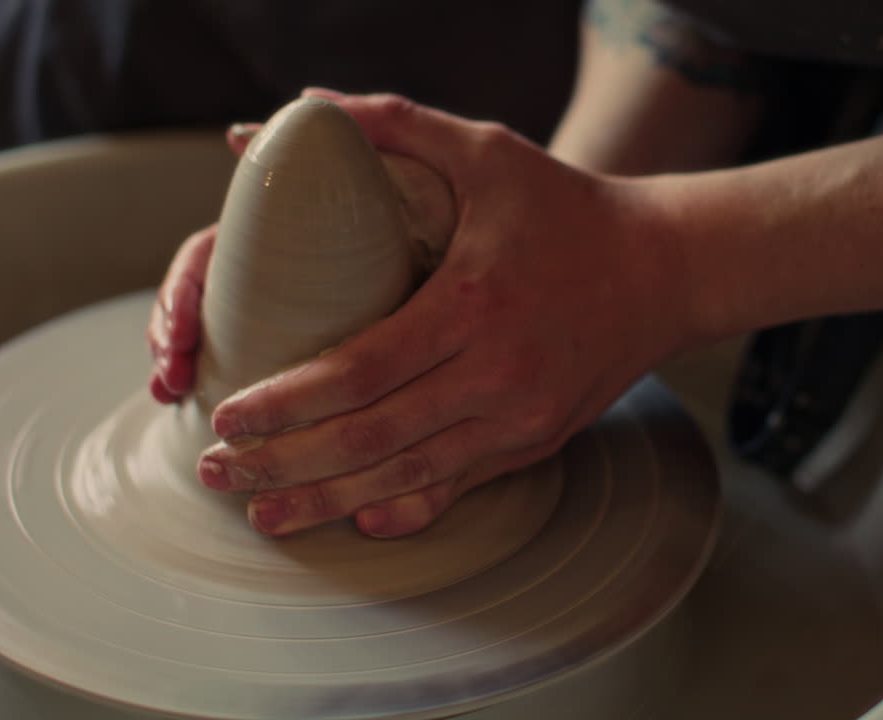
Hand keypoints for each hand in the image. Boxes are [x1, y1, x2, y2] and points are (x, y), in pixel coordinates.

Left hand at [157, 90, 690, 538]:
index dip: (287, 402)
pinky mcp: (535, 443)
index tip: (228, 414)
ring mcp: (520, 419)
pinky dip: (401, 510)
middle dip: (285, 463)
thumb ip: (392, 124)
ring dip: (328, 502)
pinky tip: (354, 523)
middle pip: (371, 439)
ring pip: (408, 479)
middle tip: (217, 471)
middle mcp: (498, 374)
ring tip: (263, 513)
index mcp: (473, 302)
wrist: (665, 269)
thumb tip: (301, 109)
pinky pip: (458, 488)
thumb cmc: (567, 208)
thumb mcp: (487, 151)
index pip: (360, 371)